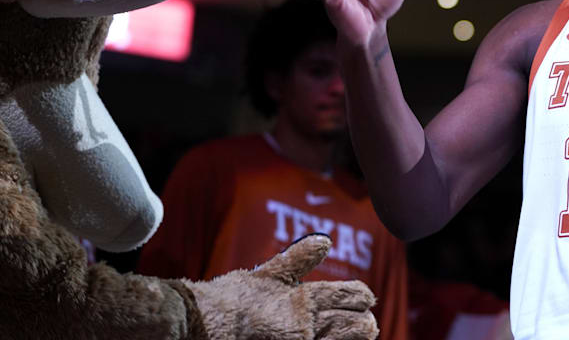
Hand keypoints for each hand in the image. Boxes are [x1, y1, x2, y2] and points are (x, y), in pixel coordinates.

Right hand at [184, 234, 378, 339]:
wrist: (199, 325)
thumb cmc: (230, 299)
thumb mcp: (266, 274)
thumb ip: (298, 258)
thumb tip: (326, 240)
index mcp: (303, 300)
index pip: (349, 296)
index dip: (362, 296)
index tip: (366, 298)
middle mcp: (306, 327)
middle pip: (356, 326)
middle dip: (364, 323)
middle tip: (367, 322)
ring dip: (354, 337)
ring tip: (362, 333)